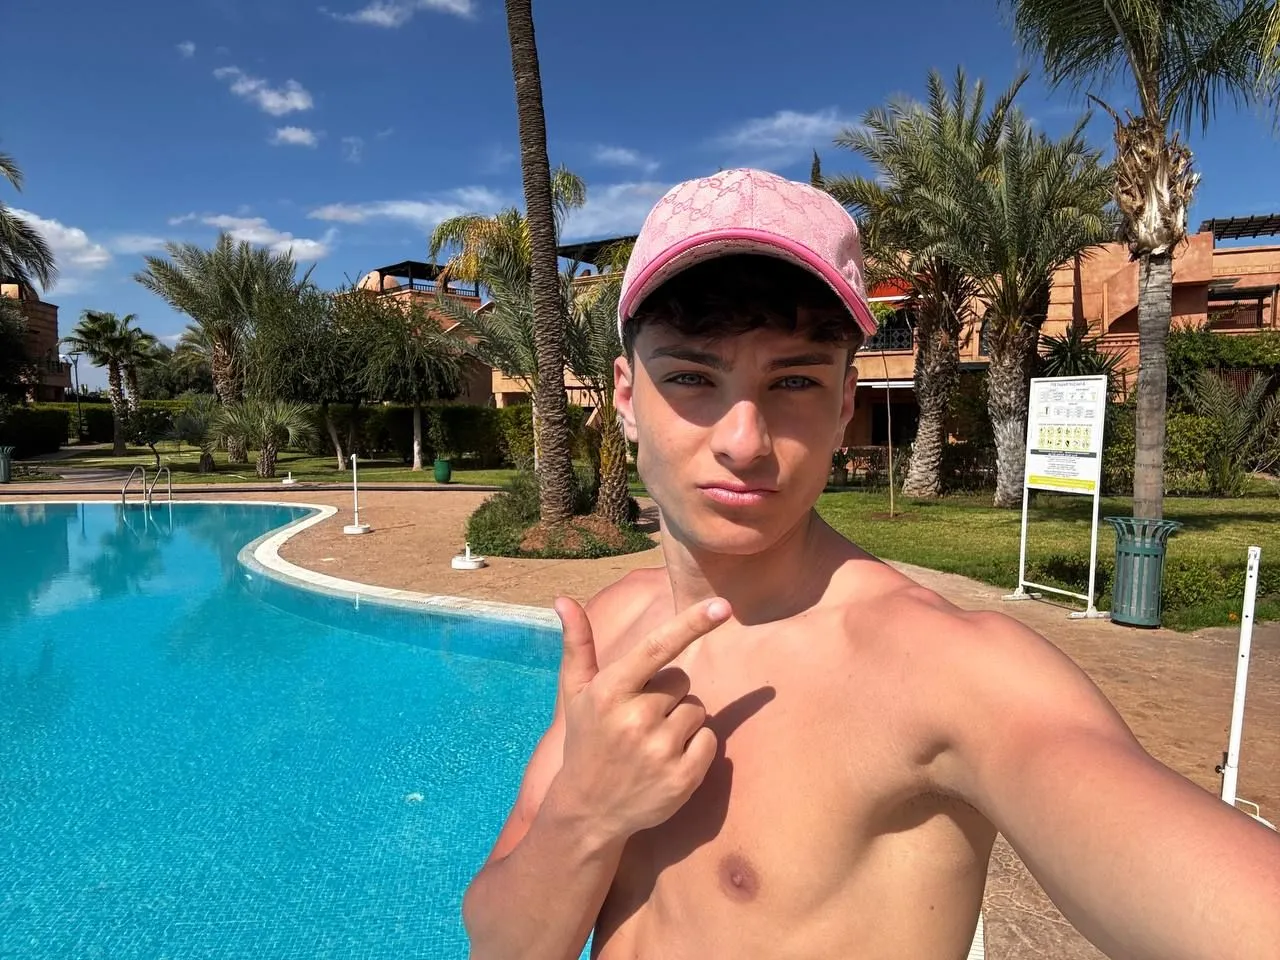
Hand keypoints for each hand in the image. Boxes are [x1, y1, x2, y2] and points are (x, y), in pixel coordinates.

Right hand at [549, 595, 729, 842]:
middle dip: (668, 694)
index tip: (722, 606)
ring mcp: (660, 750)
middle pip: (682, 681)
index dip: (692, 623)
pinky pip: (709, 740)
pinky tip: (667, 761)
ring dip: (681, 721)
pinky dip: (696, 747)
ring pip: (697, 710)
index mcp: (610, 691)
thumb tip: (563, 598)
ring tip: (650, 742)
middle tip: (639, 720)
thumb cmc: (586, 741)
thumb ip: (578, 644)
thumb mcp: (575, 693)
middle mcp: (636, 718)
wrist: (587, 811)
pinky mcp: (682, 778)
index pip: (658, 647)